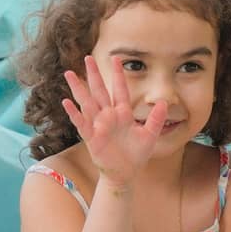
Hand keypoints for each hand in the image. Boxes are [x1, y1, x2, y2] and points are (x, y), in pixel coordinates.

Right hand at [62, 55, 167, 187]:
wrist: (126, 173)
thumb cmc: (137, 154)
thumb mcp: (150, 135)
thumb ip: (156, 119)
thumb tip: (164, 102)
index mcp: (123, 113)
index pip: (120, 89)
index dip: (118, 75)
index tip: (117, 59)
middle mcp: (109, 116)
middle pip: (100, 91)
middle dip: (94, 75)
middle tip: (87, 58)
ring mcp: (98, 125)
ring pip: (87, 103)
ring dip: (78, 88)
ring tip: (69, 74)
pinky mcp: (91, 137)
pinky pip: (81, 123)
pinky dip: (73, 113)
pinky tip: (66, 102)